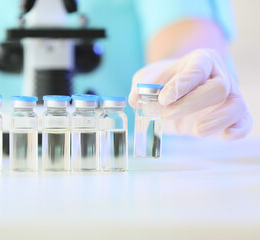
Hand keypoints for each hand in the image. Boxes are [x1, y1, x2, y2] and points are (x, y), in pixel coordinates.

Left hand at [129, 49, 252, 139]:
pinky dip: (238, 130)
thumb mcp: (148, 78)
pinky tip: (225, 136)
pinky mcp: (233, 115)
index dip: (182, 84)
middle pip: (218, 87)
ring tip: (196, 131)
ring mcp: (229, 95)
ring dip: (217, 120)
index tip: (164, 98)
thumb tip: (135, 99)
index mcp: (200, 61)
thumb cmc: (165, 81)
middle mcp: (219, 75)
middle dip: (191, 103)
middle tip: (167, 114)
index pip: (196, 69)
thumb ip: (141, 86)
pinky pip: (244, 121)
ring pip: (235, 104)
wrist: (180, 89)